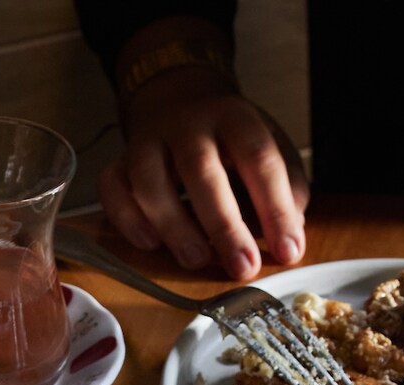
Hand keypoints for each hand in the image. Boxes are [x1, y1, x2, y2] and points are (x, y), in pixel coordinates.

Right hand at [100, 65, 307, 279]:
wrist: (177, 98)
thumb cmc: (229, 138)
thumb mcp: (270, 146)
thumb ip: (287, 187)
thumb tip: (291, 234)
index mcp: (235, 117)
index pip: (259, 158)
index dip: (275, 207)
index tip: (287, 250)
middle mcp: (188, 125)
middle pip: (201, 170)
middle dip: (223, 224)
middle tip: (242, 266)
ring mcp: (147, 142)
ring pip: (149, 181)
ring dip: (174, 226)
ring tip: (197, 260)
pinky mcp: (119, 162)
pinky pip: (112, 190)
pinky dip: (127, 220)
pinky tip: (150, 243)